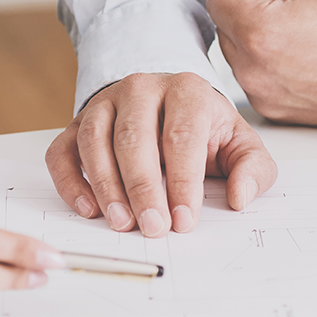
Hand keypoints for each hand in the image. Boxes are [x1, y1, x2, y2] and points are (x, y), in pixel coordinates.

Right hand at [45, 73, 277, 236]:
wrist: (171, 106)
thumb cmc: (205, 132)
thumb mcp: (240, 145)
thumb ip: (253, 170)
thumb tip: (240, 196)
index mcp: (187, 91)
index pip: (181, 135)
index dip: (183, 181)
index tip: (184, 219)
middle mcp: (142, 89)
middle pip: (134, 137)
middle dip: (142, 187)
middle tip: (152, 227)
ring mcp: (105, 104)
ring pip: (94, 140)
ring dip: (105, 185)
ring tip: (121, 222)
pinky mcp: (77, 123)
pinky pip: (62, 151)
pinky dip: (70, 181)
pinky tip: (88, 208)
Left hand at [209, 0, 316, 127]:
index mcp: (257, 31)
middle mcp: (251, 68)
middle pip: (224, 25)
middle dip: (250, 14)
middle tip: (294, 18)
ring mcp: (258, 92)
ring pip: (236, 52)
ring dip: (256, 40)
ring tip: (299, 41)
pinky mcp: (268, 109)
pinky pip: (252, 77)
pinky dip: (267, 66)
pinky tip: (300, 62)